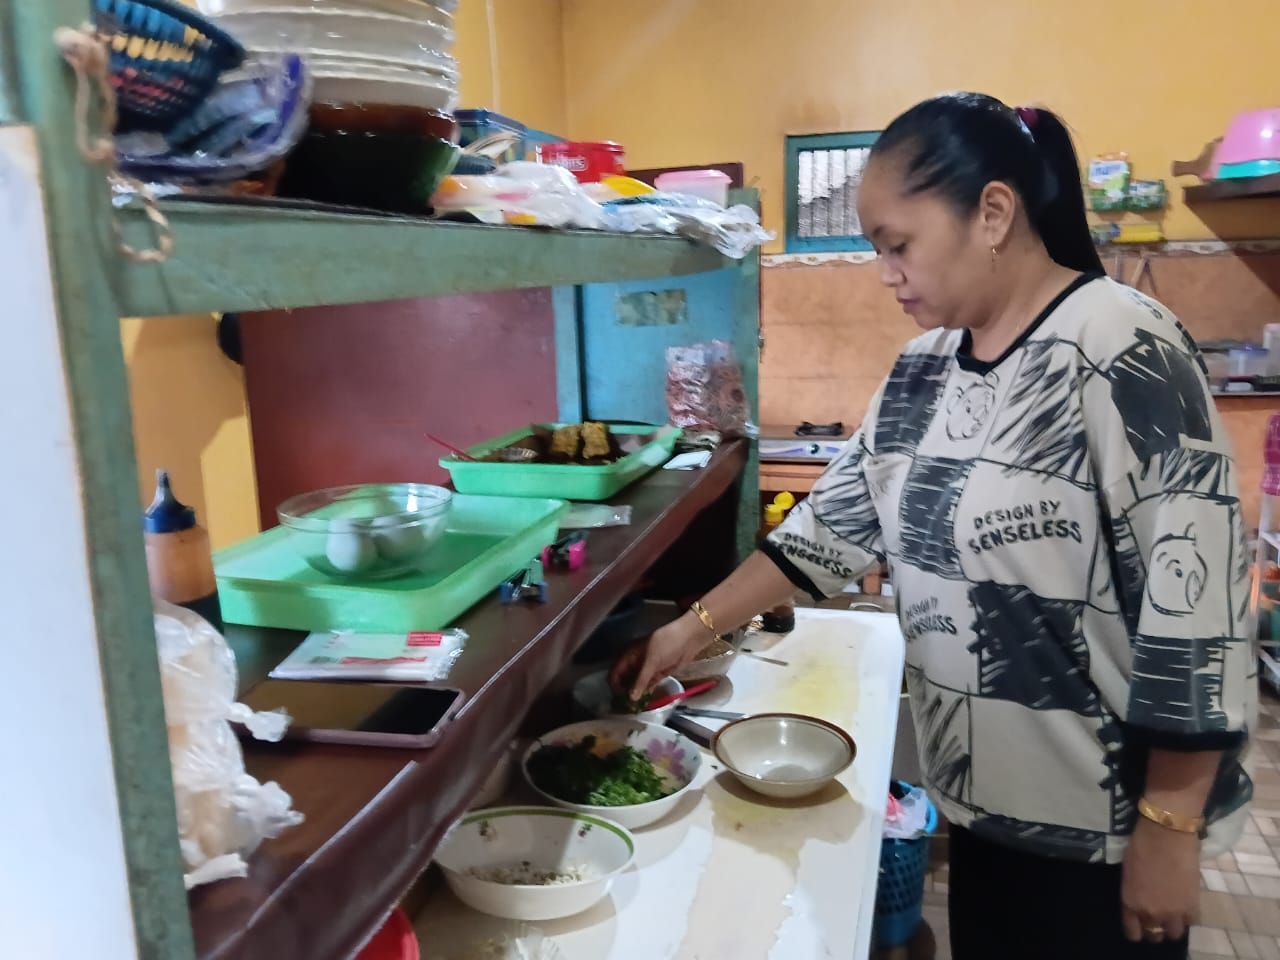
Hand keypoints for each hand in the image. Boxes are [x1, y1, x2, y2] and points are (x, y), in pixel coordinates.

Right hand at [608, 617, 705, 700]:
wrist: (688, 640)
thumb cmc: (666, 643)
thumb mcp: (652, 661)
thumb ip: (641, 680)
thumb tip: (631, 698)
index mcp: (629, 655)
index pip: (615, 672)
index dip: (615, 685)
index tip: (618, 698)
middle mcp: (635, 663)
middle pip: (624, 680)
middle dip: (624, 692)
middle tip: (626, 707)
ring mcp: (646, 669)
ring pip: (636, 685)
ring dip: (635, 695)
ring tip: (634, 708)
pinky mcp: (657, 675)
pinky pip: (647, 686)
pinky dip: (645, 694)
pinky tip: (644, 703)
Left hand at [1121, 816, 1201, 942]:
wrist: (1166, 834)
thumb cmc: (1141, 845)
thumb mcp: (1128, 871)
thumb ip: (1133, 891)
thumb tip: (1139, 897)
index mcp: (1130, 903)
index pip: (1133, 932)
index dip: (1136, 930)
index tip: (1139, 925)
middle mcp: (1151, 913)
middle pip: (1154, 935)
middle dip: (1155, 928)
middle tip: (1157, 917)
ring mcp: (1173, 912)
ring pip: (1175, 933)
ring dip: (1173, 925)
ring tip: (1173, 914)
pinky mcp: (1193, 906)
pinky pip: (1192, 922)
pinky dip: (1189, 917)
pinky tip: (1186, 906)